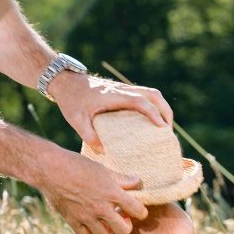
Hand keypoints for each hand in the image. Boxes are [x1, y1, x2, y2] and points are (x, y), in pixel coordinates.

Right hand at [40, 148, 147, 233]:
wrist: (49, 168)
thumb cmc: (77, 165)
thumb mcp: (102, 169)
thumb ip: (121, 179)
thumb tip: (137, 182)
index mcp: (112, 193)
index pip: (137, 210)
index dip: (140, 212)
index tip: (137, 210)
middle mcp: (101, 208)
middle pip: (123, 230)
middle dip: (125, 226)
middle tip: (120, 218)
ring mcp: (86, 216)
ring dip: (106, 230)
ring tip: (103, 220)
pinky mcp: (72, 221)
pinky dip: (88, 232)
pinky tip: (88, 222)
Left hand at [48, 71, 173, 151]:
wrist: (65, 81)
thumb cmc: (70, 100)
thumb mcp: (76, 120)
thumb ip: (89, 136)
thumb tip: (104, 152)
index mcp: (114, 96)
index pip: (141, 102)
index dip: (154, 114)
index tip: (163, 128)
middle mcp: (122, 90)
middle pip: (153, 94)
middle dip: (165, 110)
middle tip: (169, 130)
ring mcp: (123, 89)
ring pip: (151, 93)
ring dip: (161, 107)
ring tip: (165, 126)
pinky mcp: (121, 91)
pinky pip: (144, 96)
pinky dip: (153, 106)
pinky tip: (151, 121)